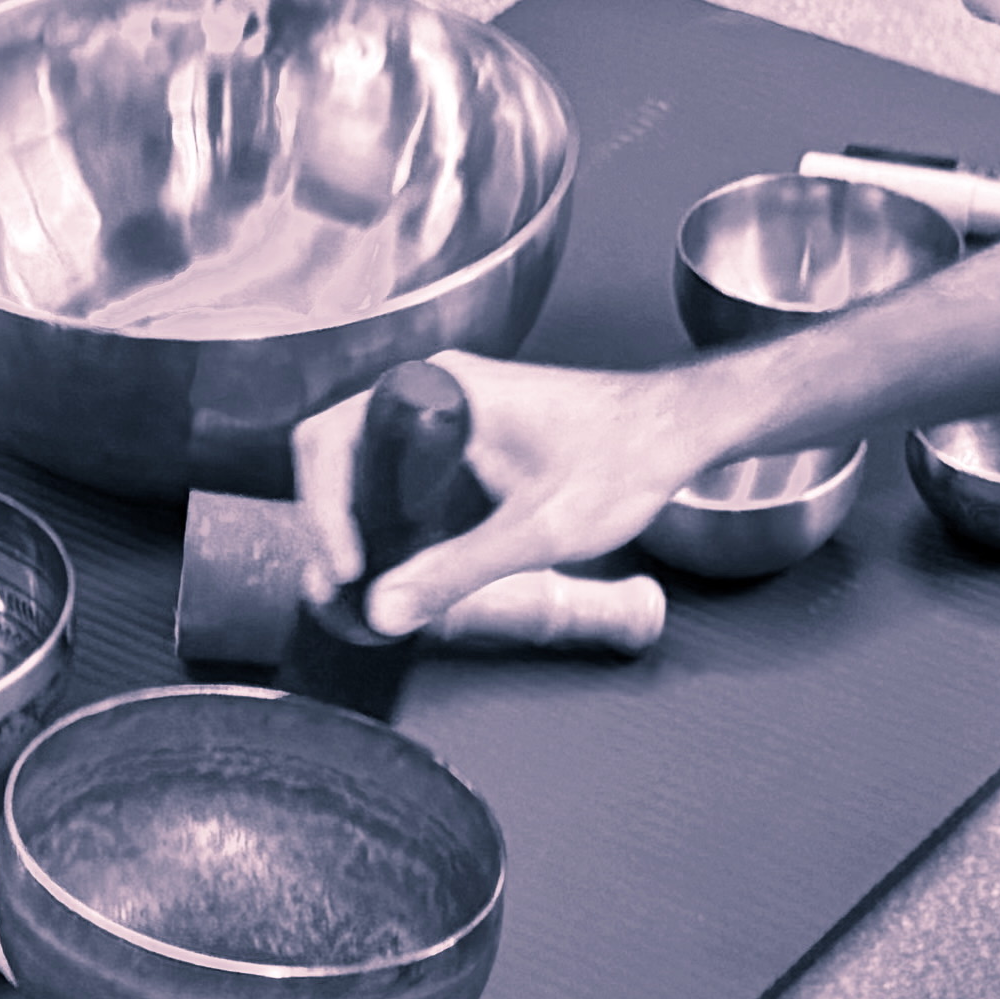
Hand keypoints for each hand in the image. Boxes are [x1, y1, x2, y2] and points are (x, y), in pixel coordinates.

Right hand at [283, 355, 730, 632]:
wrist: (678, 431)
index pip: (332, 436)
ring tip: (363, 583)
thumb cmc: (624, 458)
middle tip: (341, 587)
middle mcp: (434, 386)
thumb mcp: (537, 529)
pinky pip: (400, 469)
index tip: (343, 568)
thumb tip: (382, 612)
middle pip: (337, 449)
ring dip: (355, 521)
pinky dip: (386, 514)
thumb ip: (456, 571)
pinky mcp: (465, 432)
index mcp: (439, 388)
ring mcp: (448, 407)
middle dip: (329, 521)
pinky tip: (401, 560)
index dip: (322, 509)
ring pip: (365, 461)